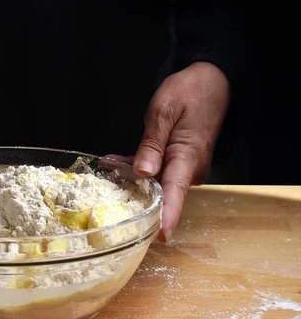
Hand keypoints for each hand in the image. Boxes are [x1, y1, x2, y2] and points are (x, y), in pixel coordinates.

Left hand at [108, 62, 229, 242]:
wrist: (212, 81)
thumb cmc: (189, 92)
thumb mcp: (164, 111)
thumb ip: (152, 143)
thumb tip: (144, 173)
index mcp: (187, 156)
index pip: (175, 192)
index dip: (166, 216)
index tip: (158, 236)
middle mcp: (190, 168)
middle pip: (162, 192)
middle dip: (135, 197)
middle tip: (106, 196)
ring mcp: (186, 167)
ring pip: (157, 182)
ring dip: (133, 179)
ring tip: (108, 168)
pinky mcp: (181, 162)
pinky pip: (158, 172)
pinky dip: (139, 168)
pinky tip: (117, 162)